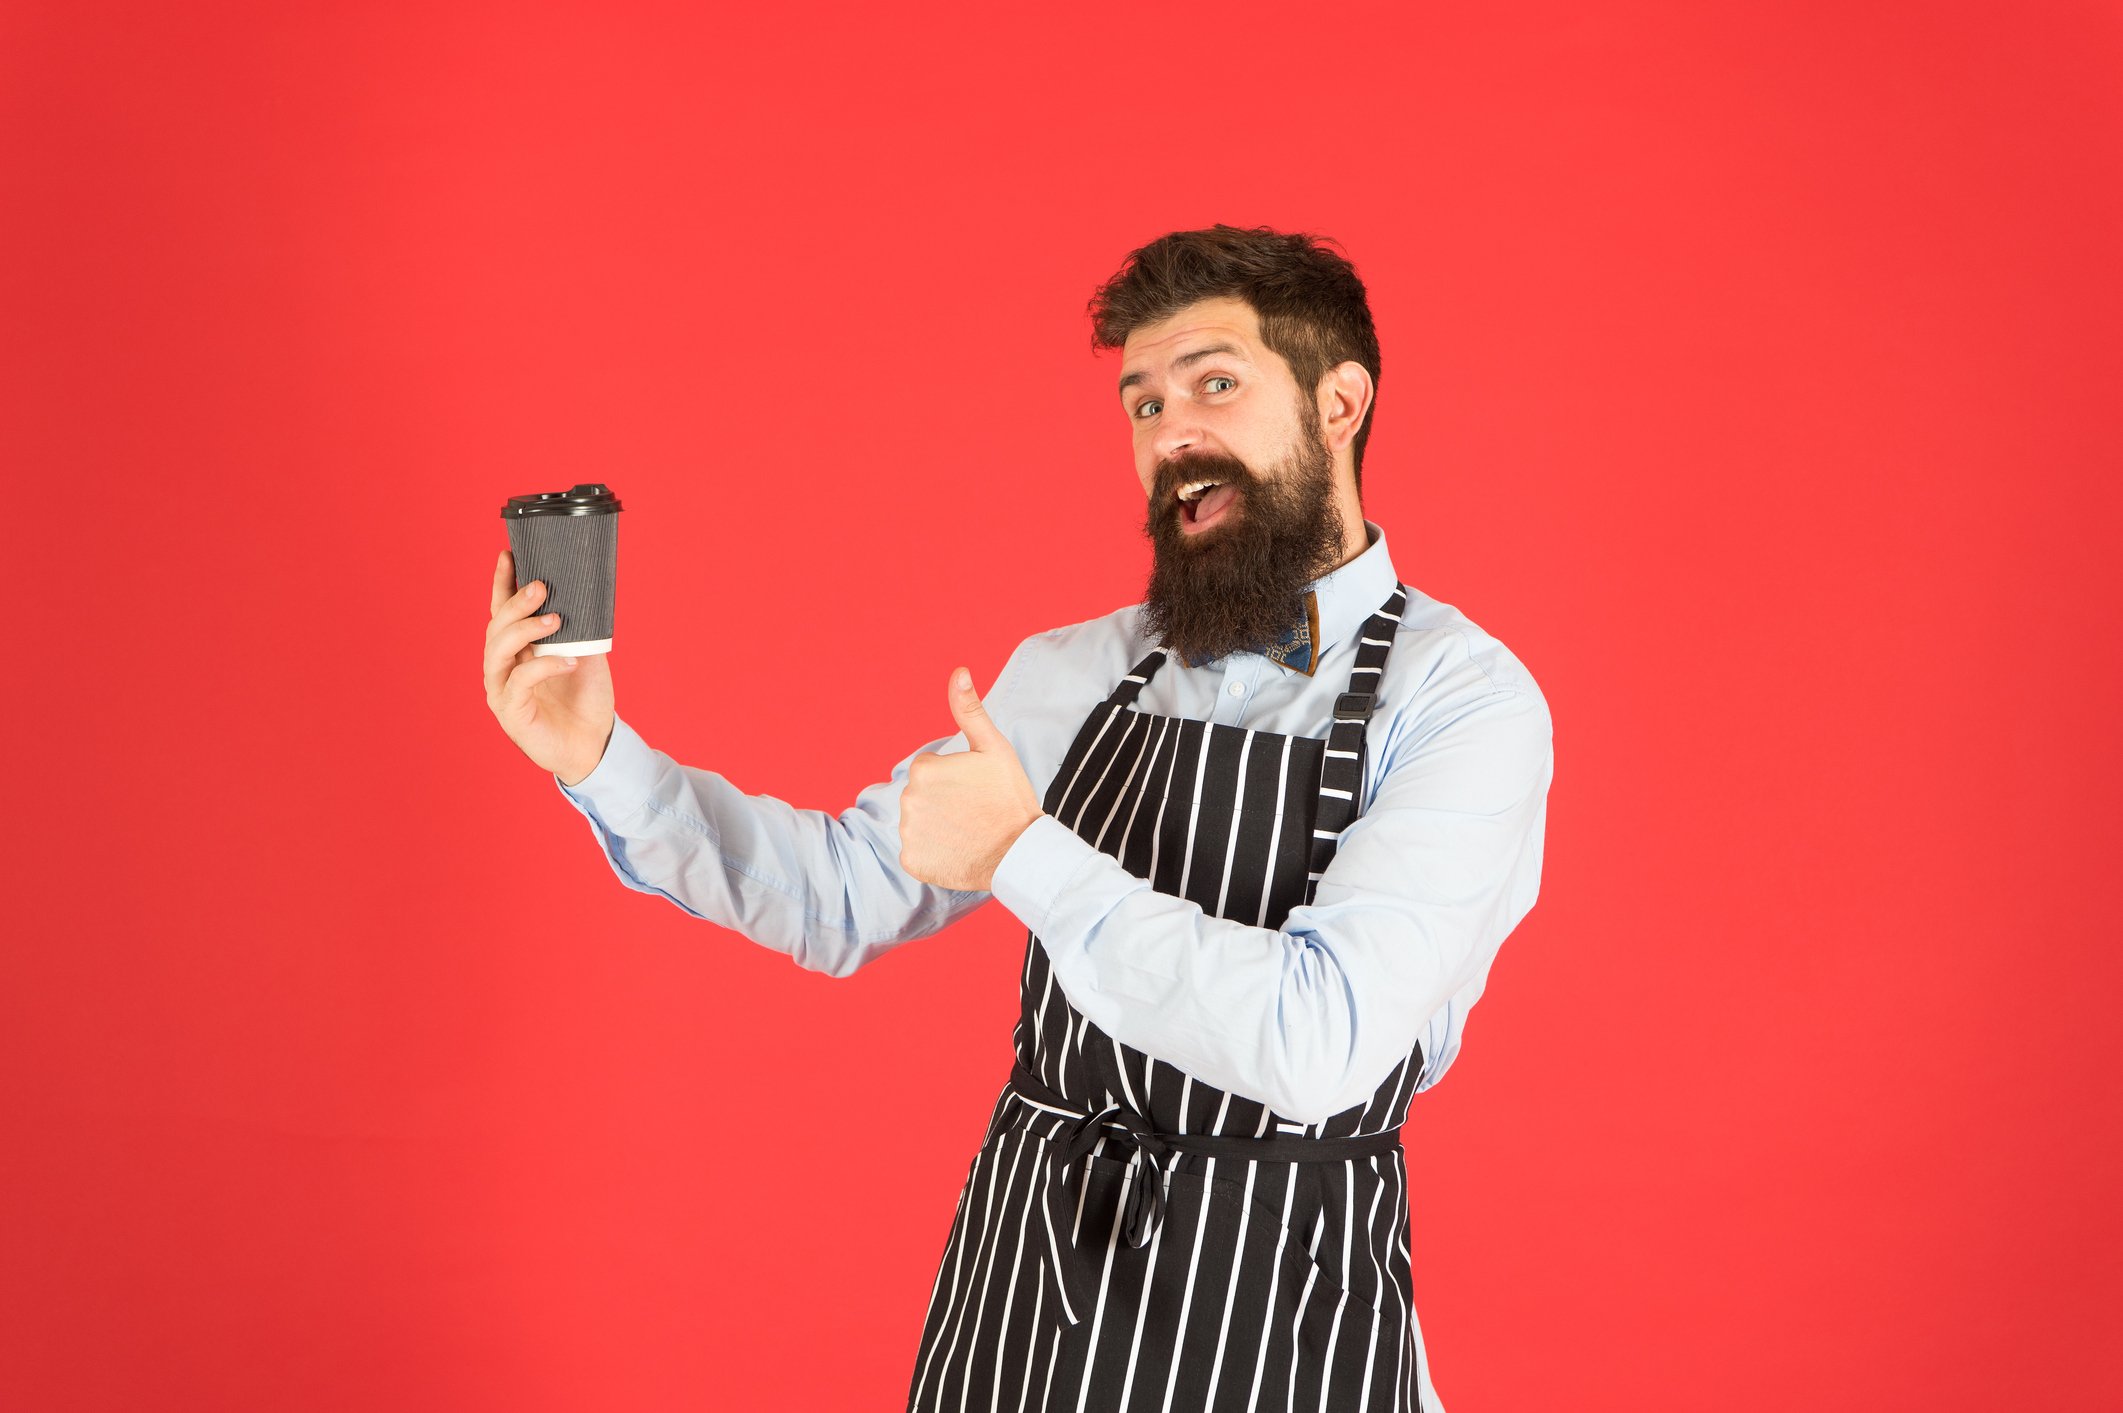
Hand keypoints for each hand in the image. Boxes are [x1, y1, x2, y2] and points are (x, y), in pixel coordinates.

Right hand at [484, 549, 615, 785]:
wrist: (595, 744)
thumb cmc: (586, 699)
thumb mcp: (586, 655)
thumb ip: (579, 629)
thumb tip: (584, 595)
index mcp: (517, 650)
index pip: (502, 611)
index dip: (502, 583)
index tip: (509, 554)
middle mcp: (502, 667)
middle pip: (497, 626)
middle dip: (517, 602)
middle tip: (543, 586)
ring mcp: (502, 689)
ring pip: (498, 650)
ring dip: (525, 629)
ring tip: (556, 619)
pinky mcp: (510, 712)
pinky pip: (519, 682)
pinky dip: (543, 667)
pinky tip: (567, 661)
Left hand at [898, 666, 1044, 891]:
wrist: (1020, 852)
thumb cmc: (1010, 797)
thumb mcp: (994, 748)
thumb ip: (970, 710)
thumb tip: (959, 672)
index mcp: (924, 770)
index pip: (930, 770)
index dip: (955, 779)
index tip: (975, 790)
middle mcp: (908, 800)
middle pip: (922, 796)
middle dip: (943, 801)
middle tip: (973, 811)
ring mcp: (909, 833)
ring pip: (918, 823)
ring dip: (937, 827)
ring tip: (968, 831)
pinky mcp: (912, 862)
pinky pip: (917, 852)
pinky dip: (933, 853)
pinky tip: (958, 851)